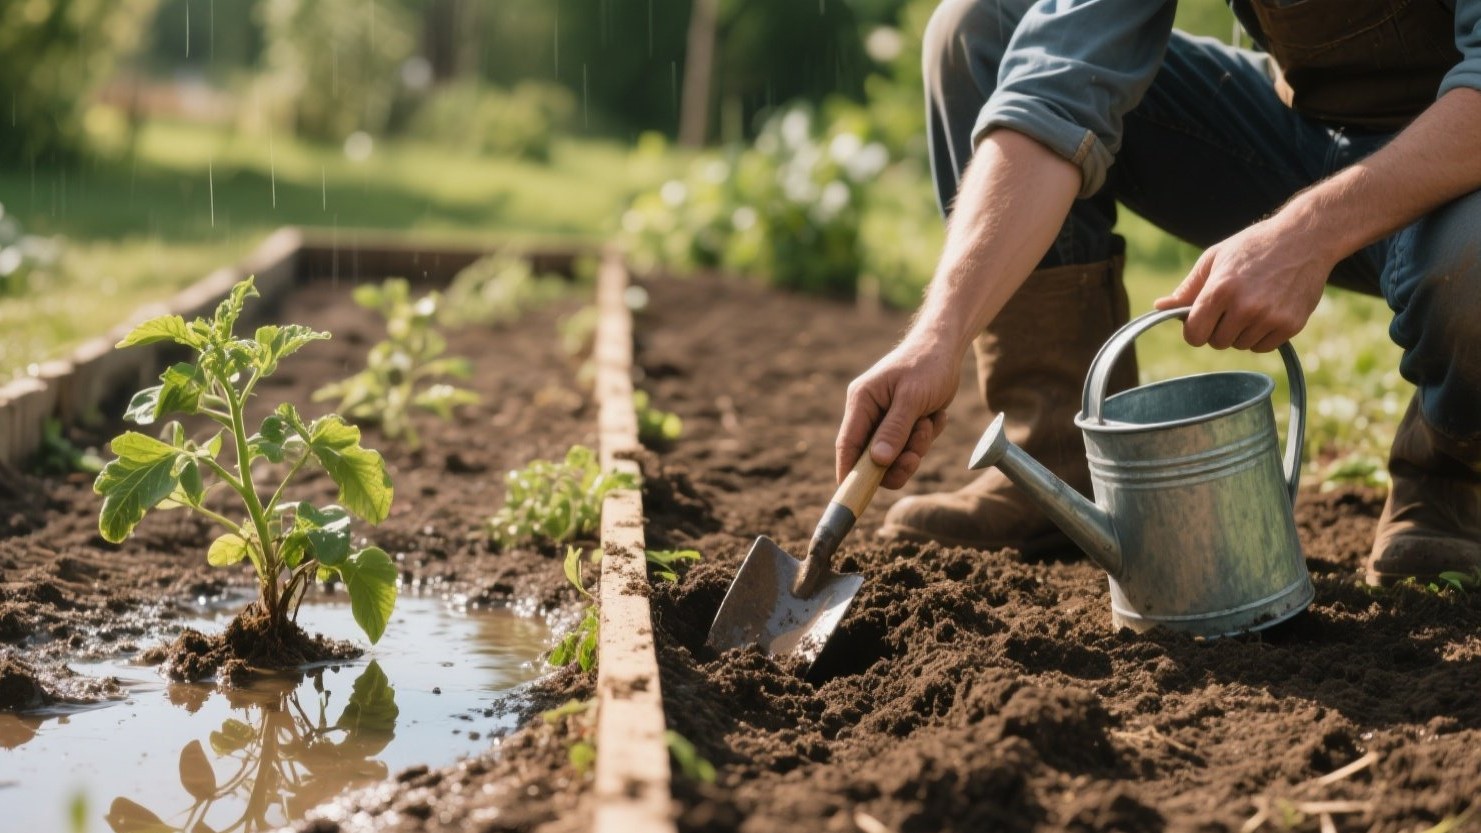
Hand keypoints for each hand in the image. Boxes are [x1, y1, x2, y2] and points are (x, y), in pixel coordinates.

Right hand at [835, 334, 959, 489]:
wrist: (947, 347)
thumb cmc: (927, 365)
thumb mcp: (912, 398)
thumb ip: (894, 429)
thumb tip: (878, 461)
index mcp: (861, 402)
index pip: (848, 445)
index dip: (848, 473)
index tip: (852, 495)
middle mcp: (869, 412)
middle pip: (873, 457)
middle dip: (898, 460)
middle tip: (916, 455)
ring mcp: (886, 419)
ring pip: (895, 455)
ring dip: (916, 447)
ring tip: (929, 422)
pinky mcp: (903, 423)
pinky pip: (911, 446)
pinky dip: (926, 438)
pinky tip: (935, 415)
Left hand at [1154, 214, 1335, 351]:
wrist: (1306, 238)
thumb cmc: (1254, 246)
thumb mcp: (1215, 258)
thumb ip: (1188, 288)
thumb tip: (1159, 307)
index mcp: (1220, 290)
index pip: (1194, 334)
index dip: (1194, 329)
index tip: (1201, 320)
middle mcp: (1245, 307)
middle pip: (1217, 343)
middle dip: (1218, 329)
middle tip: (1231, 306)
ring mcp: (1270, 318)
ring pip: (1240, 345)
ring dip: (1241, 332)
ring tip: (1253, 303)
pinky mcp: (1291, 325)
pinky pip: (1263, 347)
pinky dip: (1262, 335)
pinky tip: (1269, 310)